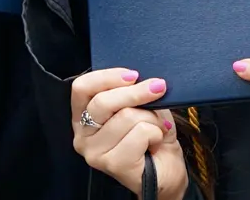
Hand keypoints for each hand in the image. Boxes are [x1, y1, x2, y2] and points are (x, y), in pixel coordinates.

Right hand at [70, 69, 186, 199]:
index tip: (133, 75)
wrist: (167, 173)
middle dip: (136, 92)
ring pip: (126, 116)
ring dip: (151, 118)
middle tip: (158, 88)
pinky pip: (140, 132)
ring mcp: (95, 152)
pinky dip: (156, 133)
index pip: (82, 88)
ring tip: (156, 129)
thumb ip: (134, 92)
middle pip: (103, 101)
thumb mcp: (142, 106)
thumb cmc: (152, 138)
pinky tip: (155, 143)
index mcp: (83, 118)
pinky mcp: (113, 164)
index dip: (107, 77)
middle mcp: (83, 136)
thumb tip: (141, 79)